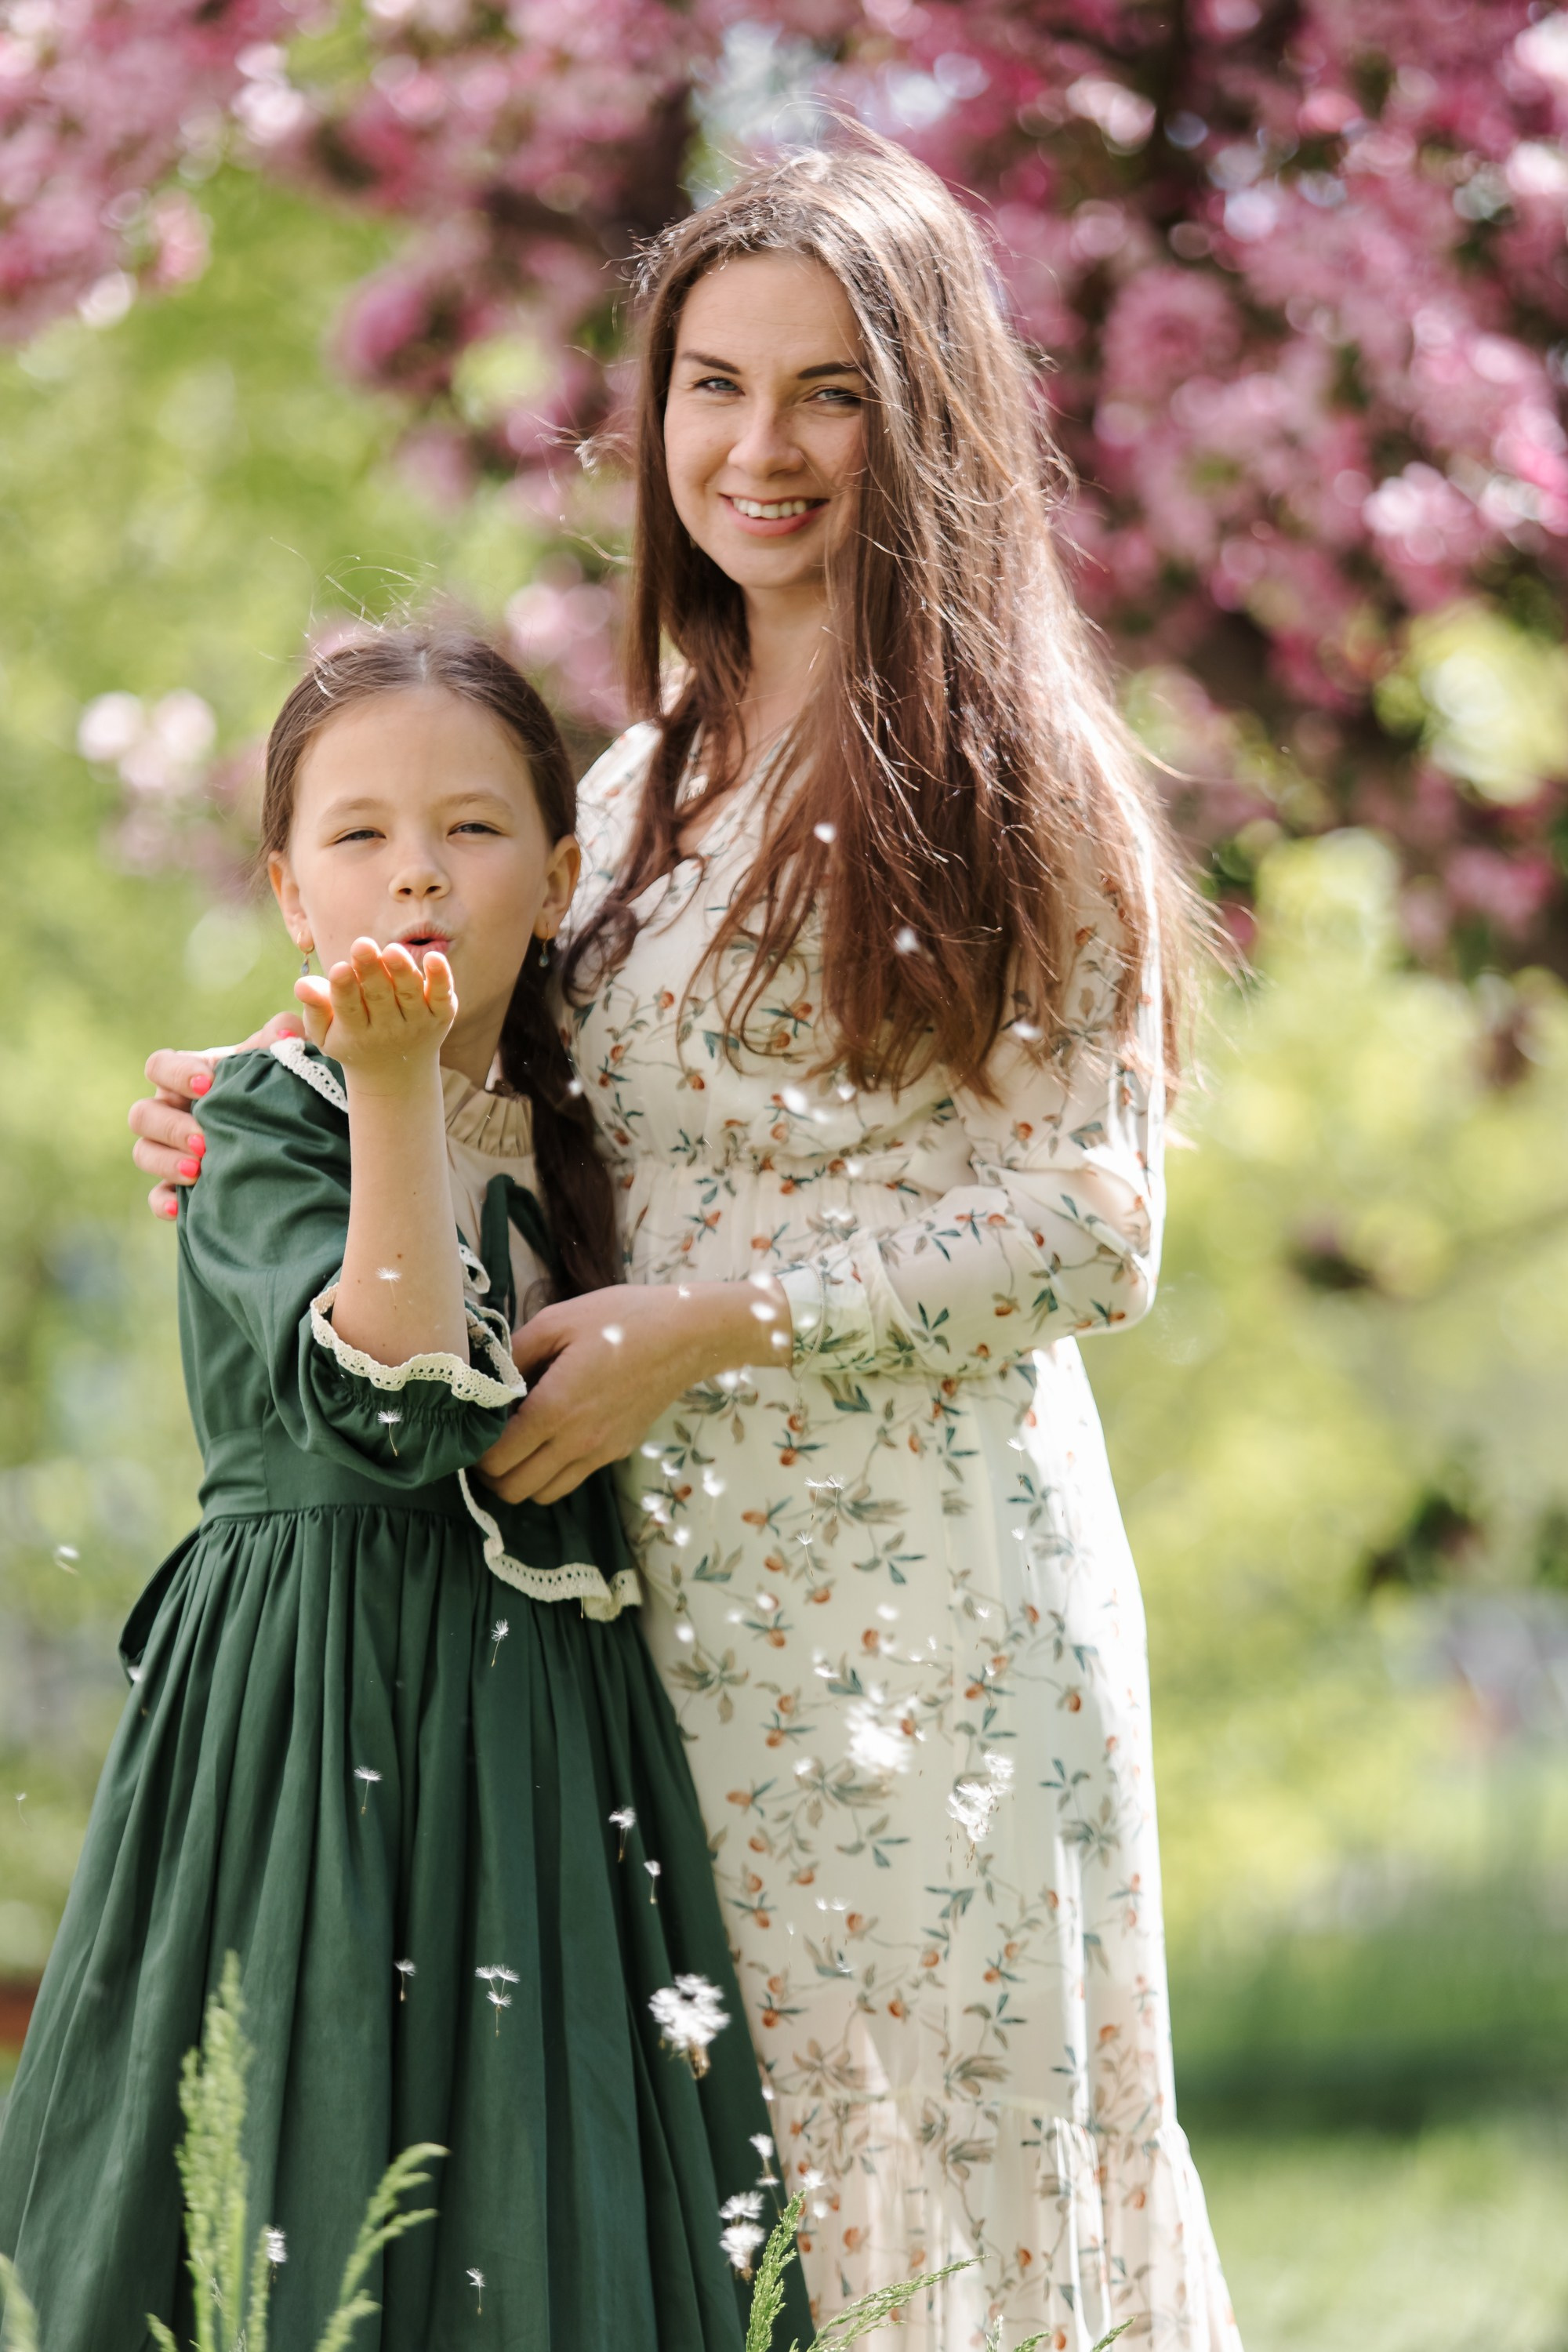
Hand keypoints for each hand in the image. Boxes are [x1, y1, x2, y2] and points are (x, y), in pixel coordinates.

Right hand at [131, 1012, 302, 1218]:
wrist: (304, 1137)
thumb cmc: (285, 1088)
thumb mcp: (286, 1060)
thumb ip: (285, 1037)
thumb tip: (285, 1031)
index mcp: (188, 1076)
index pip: (160, 1065)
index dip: (176, 1073)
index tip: (207, 1084)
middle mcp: (172, 1112)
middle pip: (143, 1114)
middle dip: (171, 1126)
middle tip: (205, 1139)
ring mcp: (171, 1150)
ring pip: (144, 1152)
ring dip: (165, 1161)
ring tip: (199, 1171)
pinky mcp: (179, 1188)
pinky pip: (156, 1197)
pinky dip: (163, 1201)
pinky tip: (180, 1208)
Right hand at [296, 938, 454, 1088]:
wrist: (396, 1074)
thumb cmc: (352, 1042)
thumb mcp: (325, 1033)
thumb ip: (314, 1009)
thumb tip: (301, 985)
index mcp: (355, 1032)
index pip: (348, 1008)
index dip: (344, 989)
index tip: (339, 968)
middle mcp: (388, 1029)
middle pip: (379, 997)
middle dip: (371, 971)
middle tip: (362, 945)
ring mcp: (416, 1023)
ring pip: (409, 995)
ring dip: (402, 972)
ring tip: (393, 950)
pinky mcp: (441, 1016)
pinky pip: (443, 997)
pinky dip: (441, 979)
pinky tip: (434, 958)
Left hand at [474, 1278, 790, 1504]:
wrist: (686, 1335)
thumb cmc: (620, 1319)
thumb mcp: (556, 1321)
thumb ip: (514, 1353)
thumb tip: (485, 1378)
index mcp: (554, 1409)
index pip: (497, 1461)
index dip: (474, 1453)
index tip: (471, 1429)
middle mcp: (576, 1441)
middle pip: (515, 1491)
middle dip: (491, 1474)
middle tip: (486, 1443)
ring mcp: (600, 1452)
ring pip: (544, 1495)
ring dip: (521, 1478)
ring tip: (516, 1445)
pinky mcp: (617, 1452)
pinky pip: (572, 1479)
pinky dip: (552, 1472)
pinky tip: (550, 1437)